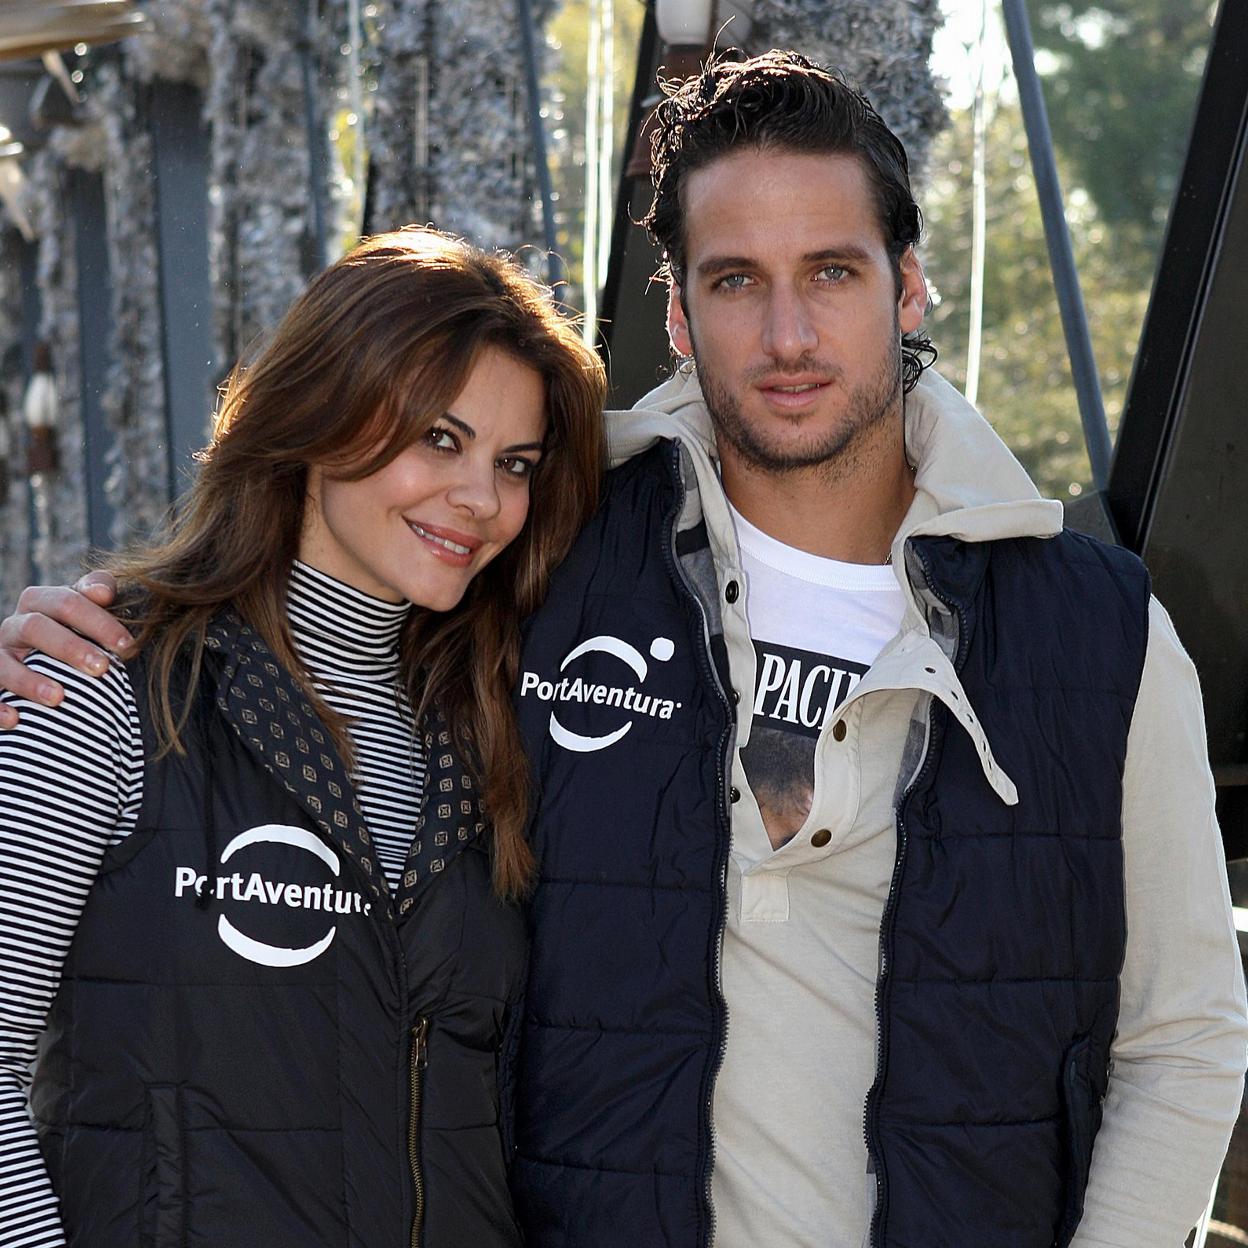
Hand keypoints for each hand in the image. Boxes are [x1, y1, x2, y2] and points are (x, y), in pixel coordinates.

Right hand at [0, 571, 132, 726]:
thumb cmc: (78, 631)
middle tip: (102, 668)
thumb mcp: (88, 609)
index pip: (67, 602)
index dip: (98, 621)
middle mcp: (15, 626)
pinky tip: (16, 720)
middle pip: (36, 627)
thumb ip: (97, 591)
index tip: (127, 646)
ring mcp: (0, 655)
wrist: (47, 658)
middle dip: (70, 647)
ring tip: (59, 698)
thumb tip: (104, 591)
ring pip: (4, 663)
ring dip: (30, 681)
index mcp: (41, 603)